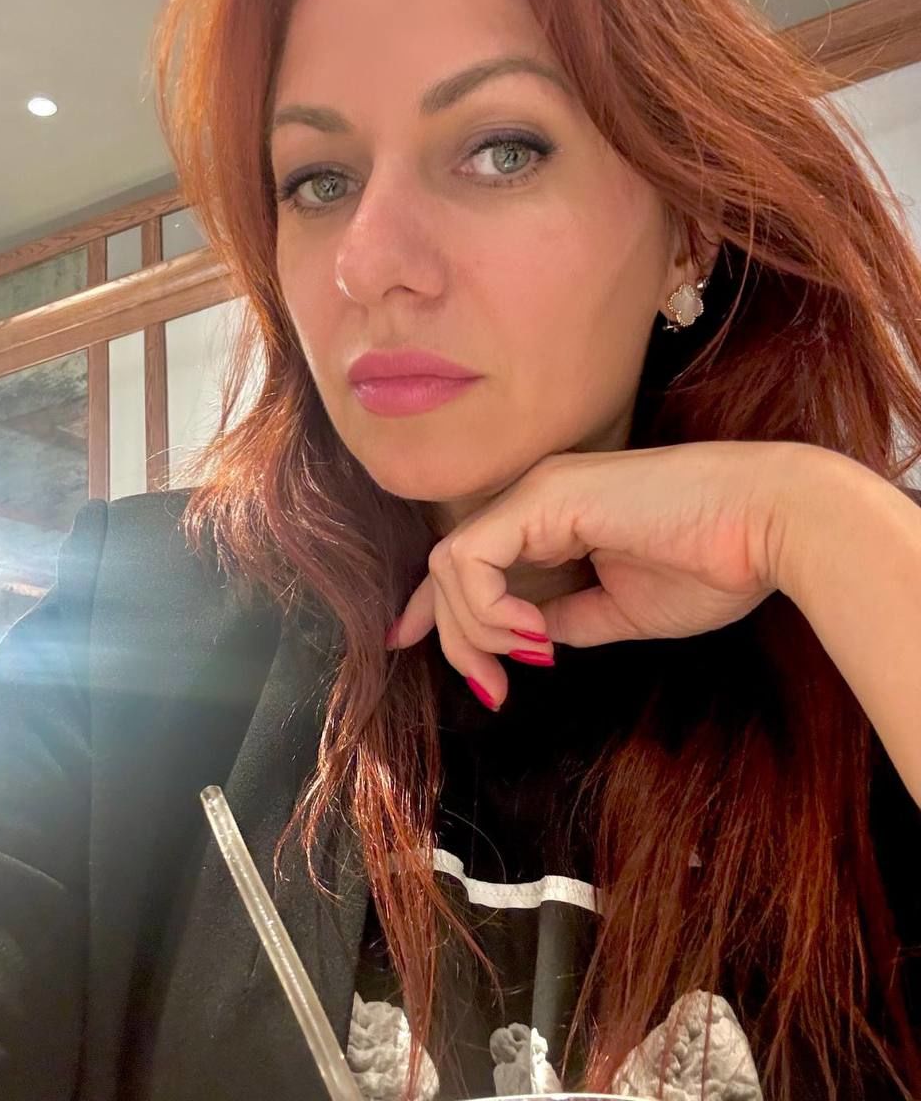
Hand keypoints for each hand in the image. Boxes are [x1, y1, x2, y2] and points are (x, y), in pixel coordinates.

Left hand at [386, 439, 802, 707]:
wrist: (770, 527)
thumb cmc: (714, 564)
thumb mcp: (622, 610)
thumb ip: (569, 618)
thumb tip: (530, 642)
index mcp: (553, 520)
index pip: (470, 563)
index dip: (436, 610)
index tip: (413, 649)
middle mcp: (535, 500)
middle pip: (451, 569)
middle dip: (455, 637)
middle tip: (492, 690)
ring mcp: (538, 493)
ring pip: (453, 565)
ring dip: (478, 629)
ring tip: (530, 658)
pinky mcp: (546, 497)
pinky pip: (474, 557)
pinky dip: (491, 607)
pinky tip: (533, 634)